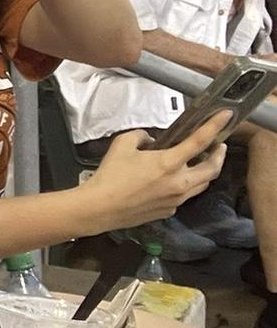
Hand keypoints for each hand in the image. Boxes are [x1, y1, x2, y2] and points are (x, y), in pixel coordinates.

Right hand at [78, 117, 228, 232]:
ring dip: (206, 172)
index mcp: (168, 163)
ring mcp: (176, 199)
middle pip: (212, 169)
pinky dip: (185, 186)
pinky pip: (184, 196)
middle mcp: (179, 182)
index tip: (226, 116)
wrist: (102, 207)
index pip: (199, 141)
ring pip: (203, 185)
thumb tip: (151, 140)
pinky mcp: (169, 211)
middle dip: (219, 155)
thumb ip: (141, 136)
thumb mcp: (122, 144)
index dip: (214, 126)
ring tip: (201, 163)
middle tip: (219, 146)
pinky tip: (173, 181)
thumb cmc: (111, 175)